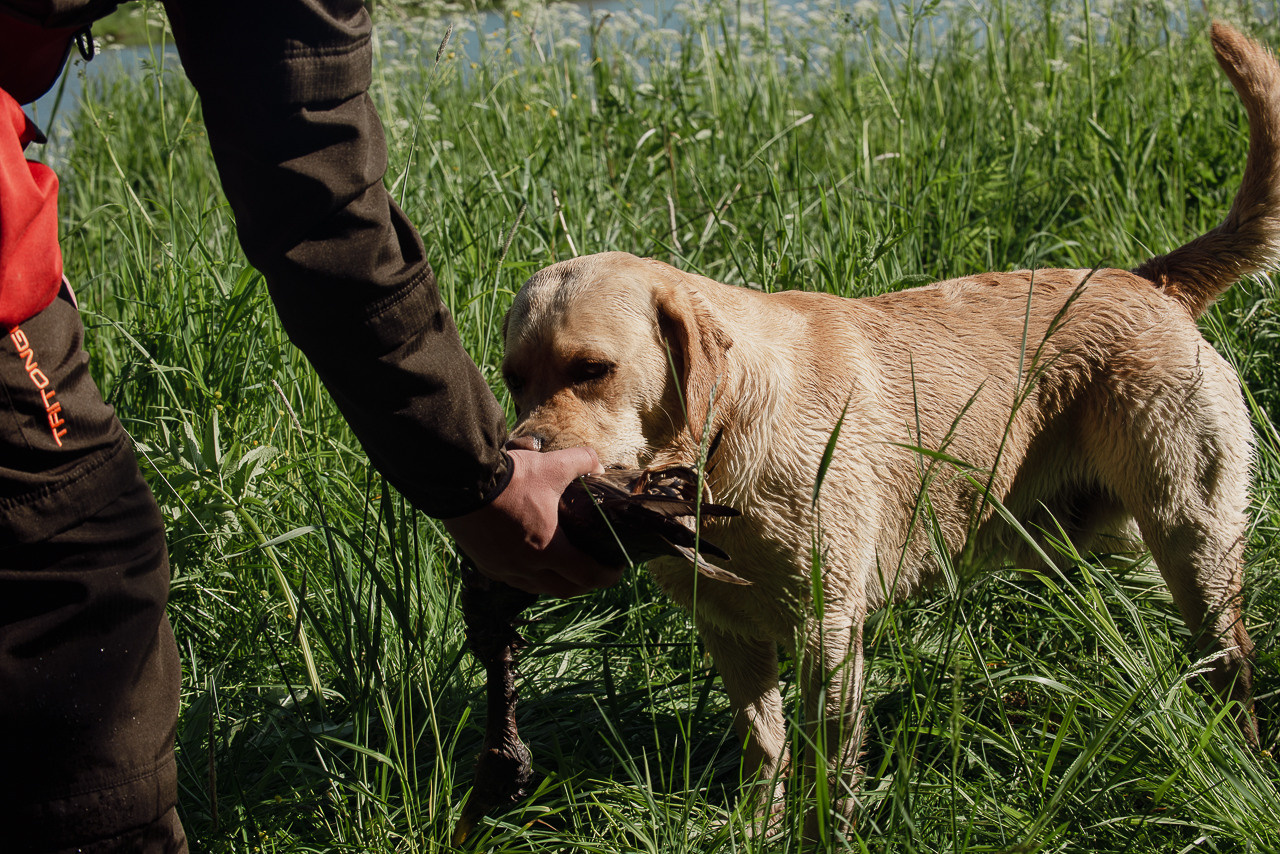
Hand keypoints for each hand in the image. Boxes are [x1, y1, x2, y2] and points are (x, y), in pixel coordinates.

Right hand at [444, 446, 625, 596]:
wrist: (461, 482)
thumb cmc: (510, 478)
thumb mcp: (552, 465)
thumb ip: (581, 462)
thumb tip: (599, 465)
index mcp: (548, 549)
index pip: (587, 576)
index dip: (606, 576)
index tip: (616, 570)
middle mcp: (526, 567)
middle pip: (564, 589)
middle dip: (584, 584)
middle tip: (595, 572)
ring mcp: (503, 569)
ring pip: (536, 587)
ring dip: (555, 582)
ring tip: (565, 569)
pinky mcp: (484, 564)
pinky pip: (513, 579)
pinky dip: (528, 576)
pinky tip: (532, 563)